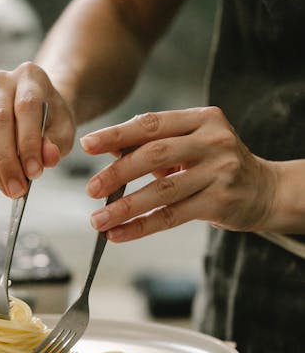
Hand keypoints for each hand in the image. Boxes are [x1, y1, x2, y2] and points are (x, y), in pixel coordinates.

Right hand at [0, 62, 75, 196]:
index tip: (35, 173)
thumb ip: (57, 143)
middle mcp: (2, 82)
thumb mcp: (64, 129)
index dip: (29, 142)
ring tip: (11, 190)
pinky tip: (2, 182)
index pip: (26, 107)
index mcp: (30, 76)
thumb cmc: (53, 118)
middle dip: (8, 160)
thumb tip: (47, 158)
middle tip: (18, 189)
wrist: (41, 107)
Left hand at [80, 107, 277, 241]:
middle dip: (117, 173)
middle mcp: (212, 141)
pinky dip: (141, 227)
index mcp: (202, 119)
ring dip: (125, 207)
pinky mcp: (219, 201)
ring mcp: (218, 172)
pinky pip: (171, 216)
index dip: (117, 134)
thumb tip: (109, 150)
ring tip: (98, 220)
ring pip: (161, 191)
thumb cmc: (217, 166)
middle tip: (91, 188)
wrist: (265, 191)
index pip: (151, 123)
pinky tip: (120, 234)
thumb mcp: (192, 145)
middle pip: (154, 155)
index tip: (87, 145)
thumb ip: (155, 145)